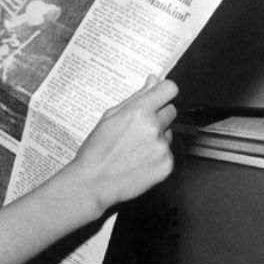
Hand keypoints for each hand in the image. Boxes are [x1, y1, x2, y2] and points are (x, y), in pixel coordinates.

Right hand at [73, 75, 177, 212]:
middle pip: (171, 111)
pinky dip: (157, 156)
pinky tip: (139, 161)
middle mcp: (154, 127)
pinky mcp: (167, 165)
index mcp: (139, 111)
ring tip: (135, 149)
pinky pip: (168, 153)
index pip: (169, 88)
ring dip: (157, 137)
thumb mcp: (109, 117)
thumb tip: (153, 81)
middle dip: (158, 116)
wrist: (93, 182)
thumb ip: (135, 97)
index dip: (163, 92)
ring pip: (168, 134)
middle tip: (138, 129)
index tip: (158, 97)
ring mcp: (163, 148)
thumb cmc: (96, 150)